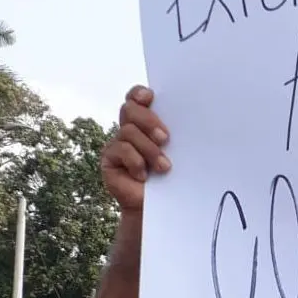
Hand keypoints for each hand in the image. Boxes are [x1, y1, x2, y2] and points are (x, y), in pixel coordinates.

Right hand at [101, 86, 170, 211]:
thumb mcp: (175, 150)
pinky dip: (136, 161)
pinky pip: (121, 150)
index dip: (139, 93)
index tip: (150, 97)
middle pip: (130, 109)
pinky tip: (144, 175)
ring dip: (149, 149)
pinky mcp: (108, 159)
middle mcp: (129, 129)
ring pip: (128, 132)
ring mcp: (116, 143)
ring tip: (163, 167)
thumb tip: (188, 114)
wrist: (161, 204)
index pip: (136, 98)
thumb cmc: (173, 175)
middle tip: (166, 139)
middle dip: (148, 121)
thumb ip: (170, 132)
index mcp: (145, 122)